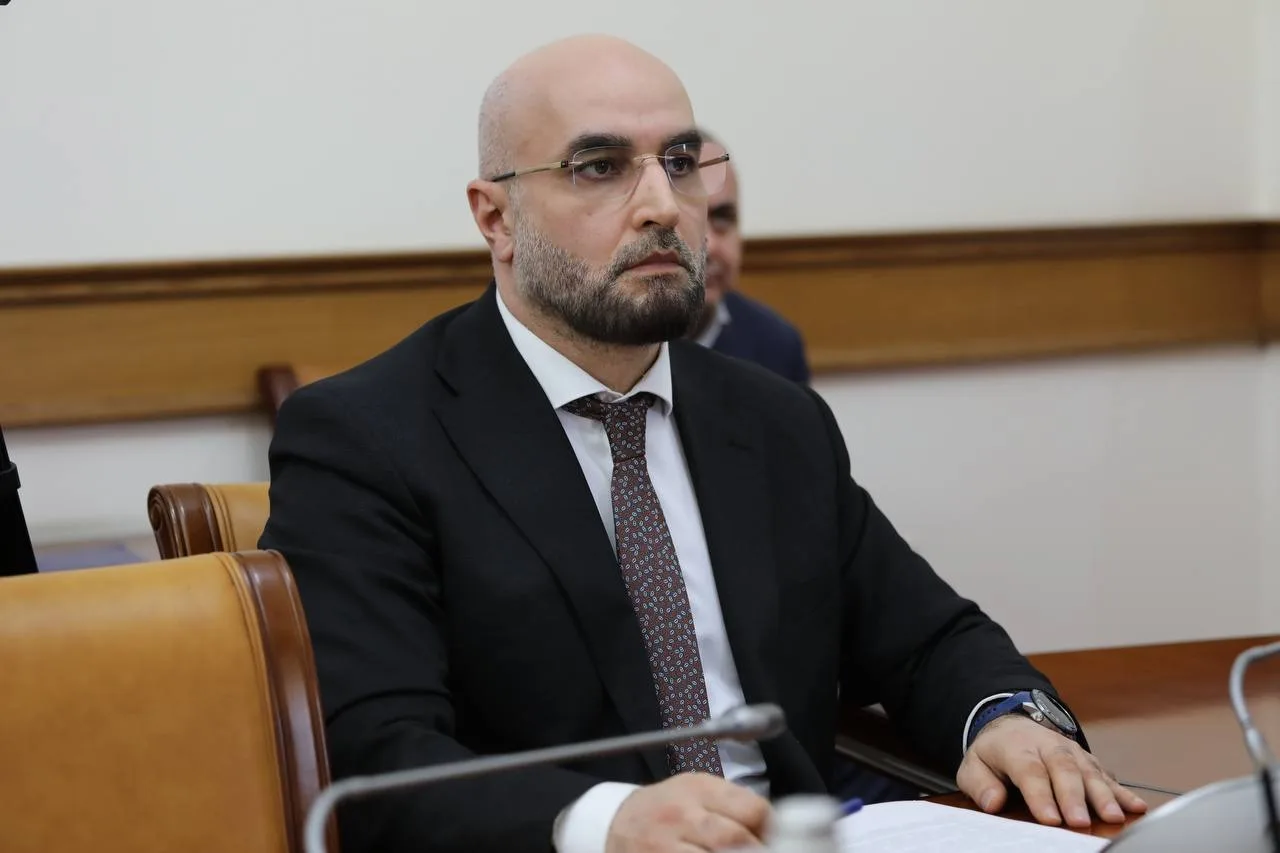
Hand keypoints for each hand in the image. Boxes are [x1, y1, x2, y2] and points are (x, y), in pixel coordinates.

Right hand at [606, 772, 770, 851]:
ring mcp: (665, 845)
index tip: (777, 840)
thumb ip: (732, 804)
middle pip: (735, 839)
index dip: (770, 830)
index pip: (751, 809)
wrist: (616, 823)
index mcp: (699, 788)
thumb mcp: (695, 791)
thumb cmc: (664, 809)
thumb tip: (774, 827)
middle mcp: (681, 814)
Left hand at [957, 715, 1148, 827]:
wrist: (1013, 726)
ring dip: (1104, 795)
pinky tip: (1136, 807)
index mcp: (1017, 748)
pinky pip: (1107, 775)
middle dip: (1073, 797)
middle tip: (1080, 822)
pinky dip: (1122, 792)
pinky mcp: (1088, 761)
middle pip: (1063, 769)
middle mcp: (1048, 746)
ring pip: (1089, 771)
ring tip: (1114, 817)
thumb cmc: (995, 753)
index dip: (1040, 795)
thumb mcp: (974, 765)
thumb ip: (980, 784)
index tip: (1050, 819)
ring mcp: (1072, 752)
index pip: (1029, 771)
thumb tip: (992, 802)